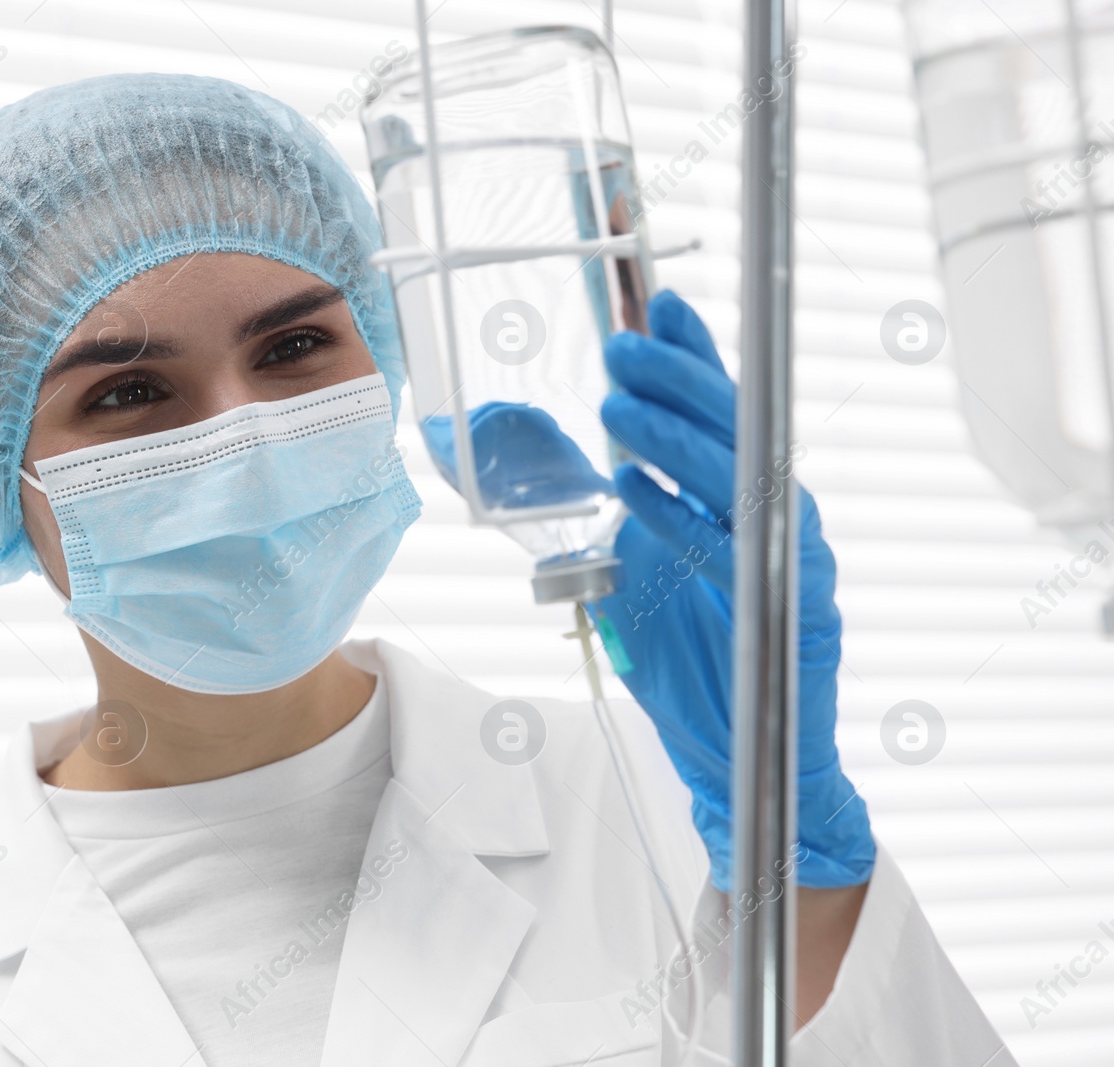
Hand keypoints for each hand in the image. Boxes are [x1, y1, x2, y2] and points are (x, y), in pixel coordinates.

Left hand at [588, 290, 874, 889]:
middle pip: (738, 428)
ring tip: (615, 407)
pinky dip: (679, 518)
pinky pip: (732, 553)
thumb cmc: (690, 657)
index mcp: (744, 498)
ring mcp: (791, 559)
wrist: (737, 753)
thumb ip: (610, 509)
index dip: (698, 356)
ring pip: (740, 480)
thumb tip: (545, 453)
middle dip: (680, 380)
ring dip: (675, 439)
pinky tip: (634, 489)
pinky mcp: (793, 611)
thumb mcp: (631, 566)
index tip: (662, 307)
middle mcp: (776, 515)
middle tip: (622, 348)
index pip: (726, 411)